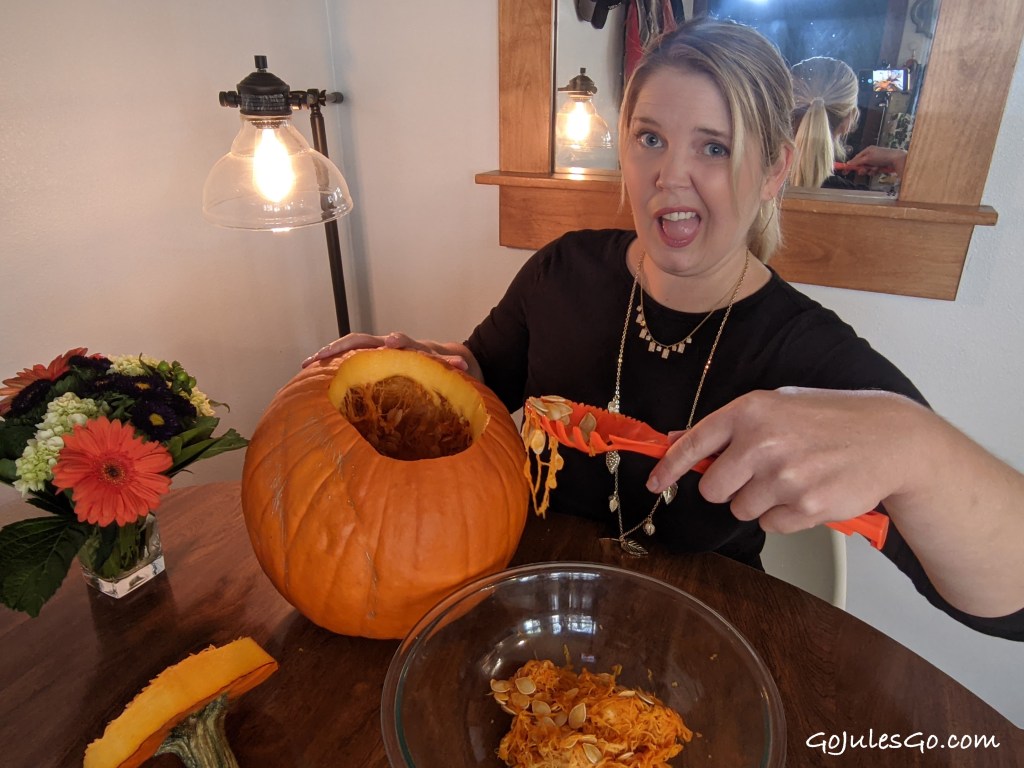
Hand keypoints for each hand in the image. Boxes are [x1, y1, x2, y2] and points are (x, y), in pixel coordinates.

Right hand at [302, 332, 471, 371]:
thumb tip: (464, 363)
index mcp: (406, 346)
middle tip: (322, 355)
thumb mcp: (447, 365)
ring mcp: (373, 350)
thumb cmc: (438, 364)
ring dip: (327, 353)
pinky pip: (345, 359)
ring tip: (306, 363)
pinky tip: (308, 373)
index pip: (399, 340)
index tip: (390, 343)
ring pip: (348, 347)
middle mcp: (385, 345)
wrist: (433, 356)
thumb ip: (450, 363)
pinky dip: (328, 363)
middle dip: (342, 346)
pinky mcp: (366, 360)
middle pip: (360, 339)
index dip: (395, 341)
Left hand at [645, 388, 923, 532]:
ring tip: (791, 479)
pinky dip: (784, 516)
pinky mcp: (806, 506)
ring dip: (759, 501)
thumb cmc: (830, 419)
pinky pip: (771, 525)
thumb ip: (728, 426)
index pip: (694, 443)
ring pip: (741, 509)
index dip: (668, 467)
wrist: (891, 438)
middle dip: (727, 488)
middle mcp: (762, 442)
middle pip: (712, 489)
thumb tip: (678, 438)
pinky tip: (808, 493)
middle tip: (755, 476)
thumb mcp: (778, 406)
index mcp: (751, 411)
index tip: (653, 483)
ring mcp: (785, 477)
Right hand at [845, 145, 906, 175]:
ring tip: (875, 169)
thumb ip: (857, 161)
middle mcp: (871, 155)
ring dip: (869, 170)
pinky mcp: (880, 165)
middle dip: (862, 168)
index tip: (845, 171)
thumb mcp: (868, 158)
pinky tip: (879, 170)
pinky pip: (873, 170)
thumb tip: (848, 163)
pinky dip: (875, 171)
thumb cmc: (882, 156)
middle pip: (861, 164)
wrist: (896, 160)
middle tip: (864, 171)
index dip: (851, 165)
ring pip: (867, 169)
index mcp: (867, 150)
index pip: (856, 158)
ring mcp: (876, 160)